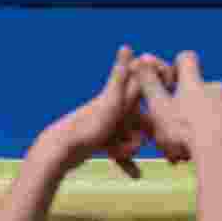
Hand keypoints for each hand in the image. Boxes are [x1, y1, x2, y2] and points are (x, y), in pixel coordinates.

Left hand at [41, 46, 171, 178]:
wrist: (59, 151)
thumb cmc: (89, 126)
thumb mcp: (113, 101)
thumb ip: (122, 75)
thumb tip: (126, 46)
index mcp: (123, 94)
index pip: (149, 86)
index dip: (160, 95)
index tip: (162, 110)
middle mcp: (119, 105)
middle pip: (144, 118)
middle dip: (144, 133)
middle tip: (135, 142)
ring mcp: (112, 123)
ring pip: (134, 136)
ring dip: (132, 148)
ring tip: (120, 154)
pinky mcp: (104, 140)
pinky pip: (122, 150)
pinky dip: (126, 160)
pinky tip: (134, 174)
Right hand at [136, 51, 221, 161]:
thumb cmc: (184, 132)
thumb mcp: (159, 109)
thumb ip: (149, 84)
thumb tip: (139, 59)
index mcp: (193, 84)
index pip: (186, 59)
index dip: (178, 67)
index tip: (171, 83)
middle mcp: (216, 88)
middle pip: (202, 88)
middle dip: (192, 104)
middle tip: (180, 129)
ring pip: (218, 107)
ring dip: (209, 119)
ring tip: (197, 144)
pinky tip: (217, 147)